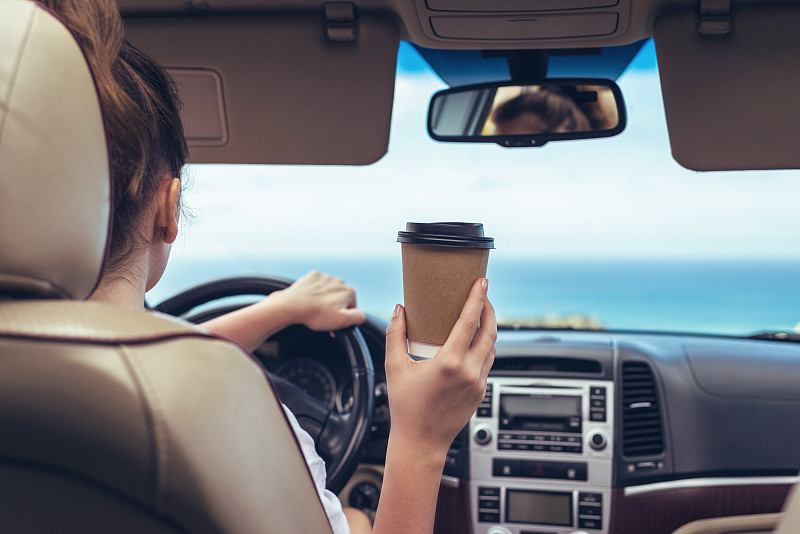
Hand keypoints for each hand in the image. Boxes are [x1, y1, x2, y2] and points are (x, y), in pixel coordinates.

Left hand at [275, 270, 365, 331]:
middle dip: (334, 309)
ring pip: (329, 292)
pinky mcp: (312, 276)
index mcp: (349, 292)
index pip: (352, 308)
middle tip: (323, 318)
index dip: (343, 318)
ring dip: (325, 301)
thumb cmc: (316, 314)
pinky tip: (309, 301)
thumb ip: (358, 317)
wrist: (291, 306)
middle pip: (341, 299)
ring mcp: (325, 278)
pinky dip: (315, 293)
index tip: (333, 324)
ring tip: (315, 310)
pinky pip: (317, 286)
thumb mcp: (342, 321)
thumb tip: (361, 315)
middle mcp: (339, 282)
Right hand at [384, 278, 496, 455]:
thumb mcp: (394, 367)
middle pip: (490, 331)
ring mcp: (478, 383)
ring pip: (493, 347)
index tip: (482, 282)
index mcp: (449, 362)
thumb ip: (395, 334)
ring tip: (481, 314)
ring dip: (490, 328)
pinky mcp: (481, 392)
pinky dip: (486, 347)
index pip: (470, 321)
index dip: (478, 298)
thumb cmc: (406, 408)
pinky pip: (489, 362)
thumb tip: (399, 309)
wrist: (421, 442)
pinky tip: (476, 341)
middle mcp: (468, 372)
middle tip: (483, 294)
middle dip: (489, 308)